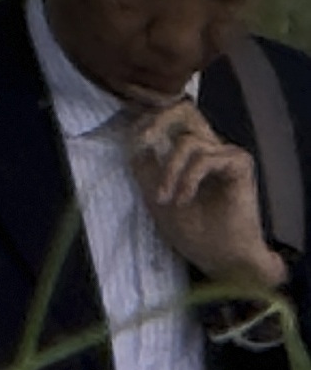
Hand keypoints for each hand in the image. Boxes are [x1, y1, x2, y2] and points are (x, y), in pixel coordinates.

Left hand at [127, 94, 287, 289]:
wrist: (220, 258)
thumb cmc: (191, 230)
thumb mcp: (154, 194)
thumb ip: (144, 165)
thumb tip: (132, 138)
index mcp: (186, 153)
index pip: (167, 118)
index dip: (144, 121)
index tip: (130, 141)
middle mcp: (207, 148)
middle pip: (184, 111)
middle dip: (157, 121)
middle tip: (141, 142)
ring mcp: (224, 155)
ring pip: (188, 141)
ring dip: (169, 170)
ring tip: (165, 199)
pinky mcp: (239, 165)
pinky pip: (206, 158)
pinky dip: (188, 178)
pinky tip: (183, 199)